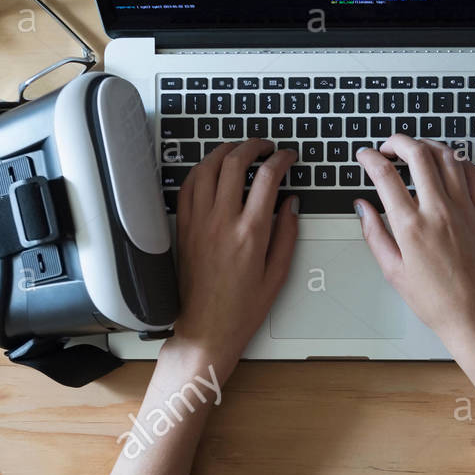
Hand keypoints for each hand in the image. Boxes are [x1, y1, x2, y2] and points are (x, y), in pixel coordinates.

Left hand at [165, 139, 298, 381]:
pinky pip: (188, 187)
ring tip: (239, 149)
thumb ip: (287, 234)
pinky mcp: (184, 228)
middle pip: (235, 162)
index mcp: (251, 233)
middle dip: (254, 146)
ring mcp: (199, 223)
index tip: (288, 157)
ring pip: (208, 168)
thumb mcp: (277, 275)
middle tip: (265, 146)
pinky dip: (201, 170)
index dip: (281, 159)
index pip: (268, 178)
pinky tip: (211, 169)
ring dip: (225, 151)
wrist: (206, 328)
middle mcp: (222, 222)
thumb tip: (290, 203)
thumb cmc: (241, 309)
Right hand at [356, 135, 474, 367]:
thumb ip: (375, 234)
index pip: (385, 175)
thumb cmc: (436, 300)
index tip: (364, 156)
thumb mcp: (393, 271)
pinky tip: (448, 164)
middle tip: (387, 146)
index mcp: (412, 226)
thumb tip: (363, 208)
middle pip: (418, 154)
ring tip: (415, 149)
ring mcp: (464, 209)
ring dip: (427, 144)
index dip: (370, 159)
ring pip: (448, 156)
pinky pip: (472, 173)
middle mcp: (439, 211)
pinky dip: (457, 160)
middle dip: (397, 141)